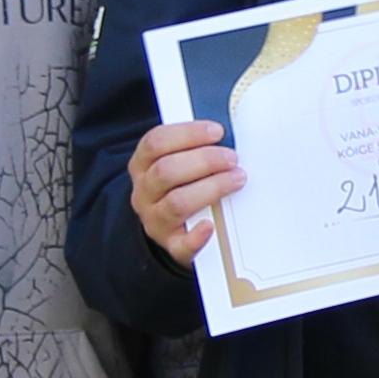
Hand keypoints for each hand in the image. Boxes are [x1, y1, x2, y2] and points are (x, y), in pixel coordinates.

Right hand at [127, 117, 242, 262]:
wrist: (174, 229)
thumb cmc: (182, 186)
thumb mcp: (178, 163)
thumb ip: (194, 148)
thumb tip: (226, 134)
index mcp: (142, 165)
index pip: (155, 142)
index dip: (187, 134)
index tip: (217, 131)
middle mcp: (144, 192)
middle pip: (166, 171)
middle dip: (204, 161)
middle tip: (232, 158)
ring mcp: (155, 220)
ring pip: (176, 203)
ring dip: (211, 188)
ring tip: (236, 180)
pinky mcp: (172, 245)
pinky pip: (183, 245)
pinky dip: (198, 236)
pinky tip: (212, 226)